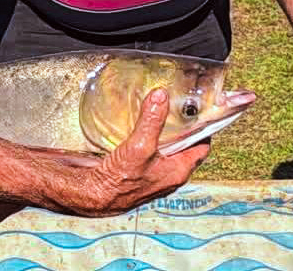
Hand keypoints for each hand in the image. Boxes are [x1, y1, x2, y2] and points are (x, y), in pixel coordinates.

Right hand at [78, 88, 208, 216]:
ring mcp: (153, 175)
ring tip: (162, 112)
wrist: (88, 197)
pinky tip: (140, 127)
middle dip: (184, 129)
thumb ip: (153, 120)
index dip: (205, 129)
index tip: (203, 111)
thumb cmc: (117, 181)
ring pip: (166, 150)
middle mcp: (168, 175)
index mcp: (178, 171)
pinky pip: (149, 153)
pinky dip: (148, 140)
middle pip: (184, 147)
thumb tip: (161, 95)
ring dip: (165, 134)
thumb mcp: (140, 146)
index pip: (202, 147)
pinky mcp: (136, 173)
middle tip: (181, 108)